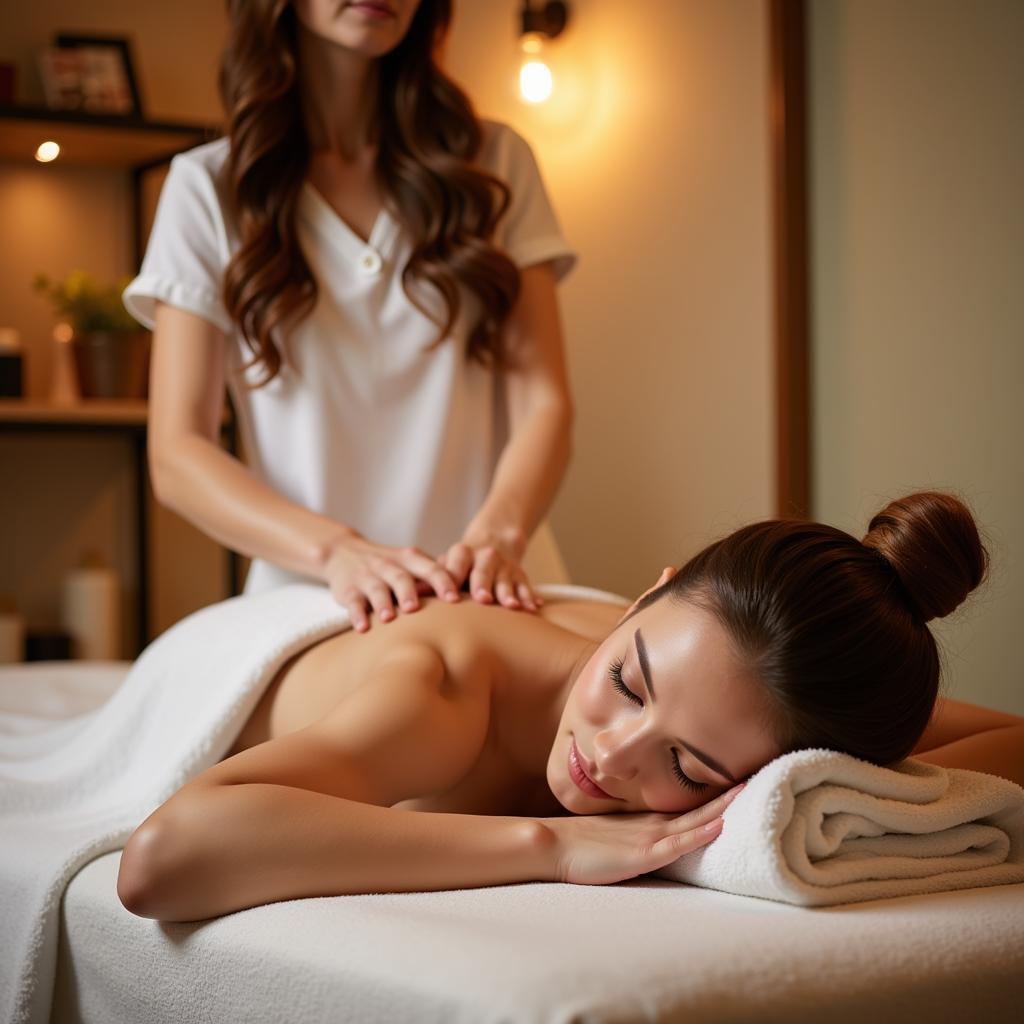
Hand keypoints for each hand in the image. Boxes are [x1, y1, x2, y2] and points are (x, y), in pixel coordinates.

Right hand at [322, 533, 458, 631]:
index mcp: (410, 559)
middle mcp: (389, 565)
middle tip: (416, 609)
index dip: (442, 582)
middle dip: (408, 592)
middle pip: (401, 577)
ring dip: (382, 603)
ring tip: (389, 619)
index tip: (455, 599)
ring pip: (376, 588)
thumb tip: (474, 596)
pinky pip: (353, 602)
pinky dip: (357, 615)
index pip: (430, 568)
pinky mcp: (348, 590)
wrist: (343, 552)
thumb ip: (436, 576)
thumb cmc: (390, 565)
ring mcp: (367, 577)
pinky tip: (363, 628)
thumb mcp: (411, 563)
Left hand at [440, 527, 539, 610]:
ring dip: (509, 593)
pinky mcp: (520, 574)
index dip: (452, 581)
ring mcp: (504, 565)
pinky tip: (533, 607)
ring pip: (506, 579)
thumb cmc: (461, 567)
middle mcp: (484, 556)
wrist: (494, 544)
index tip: (450, 599)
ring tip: (512, 606)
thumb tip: (413, 592)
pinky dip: (529, 596)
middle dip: (483, 585)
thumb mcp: (447, 566)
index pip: (455, 567)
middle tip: (483, 600)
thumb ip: (433, 579)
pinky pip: (526, 585)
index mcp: (461, 554)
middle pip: (483, 571)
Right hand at [535, 785, 743, 885]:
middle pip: (697, 806)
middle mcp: (653, 825)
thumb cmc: (579, 844)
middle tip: (754, 773)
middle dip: (726, 793)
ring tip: (746, 792)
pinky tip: (719, 826)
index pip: (688, 805)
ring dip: (721, 808)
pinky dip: (700, 834)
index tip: (739, 779)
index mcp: (648, 820)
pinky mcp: (642, 856)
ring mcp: (649, 838)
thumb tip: (654, 831)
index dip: (714, 793)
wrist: (552, 846)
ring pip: (694, 821)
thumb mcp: (614, 833)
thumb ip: (634, 832)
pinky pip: (678, 845)